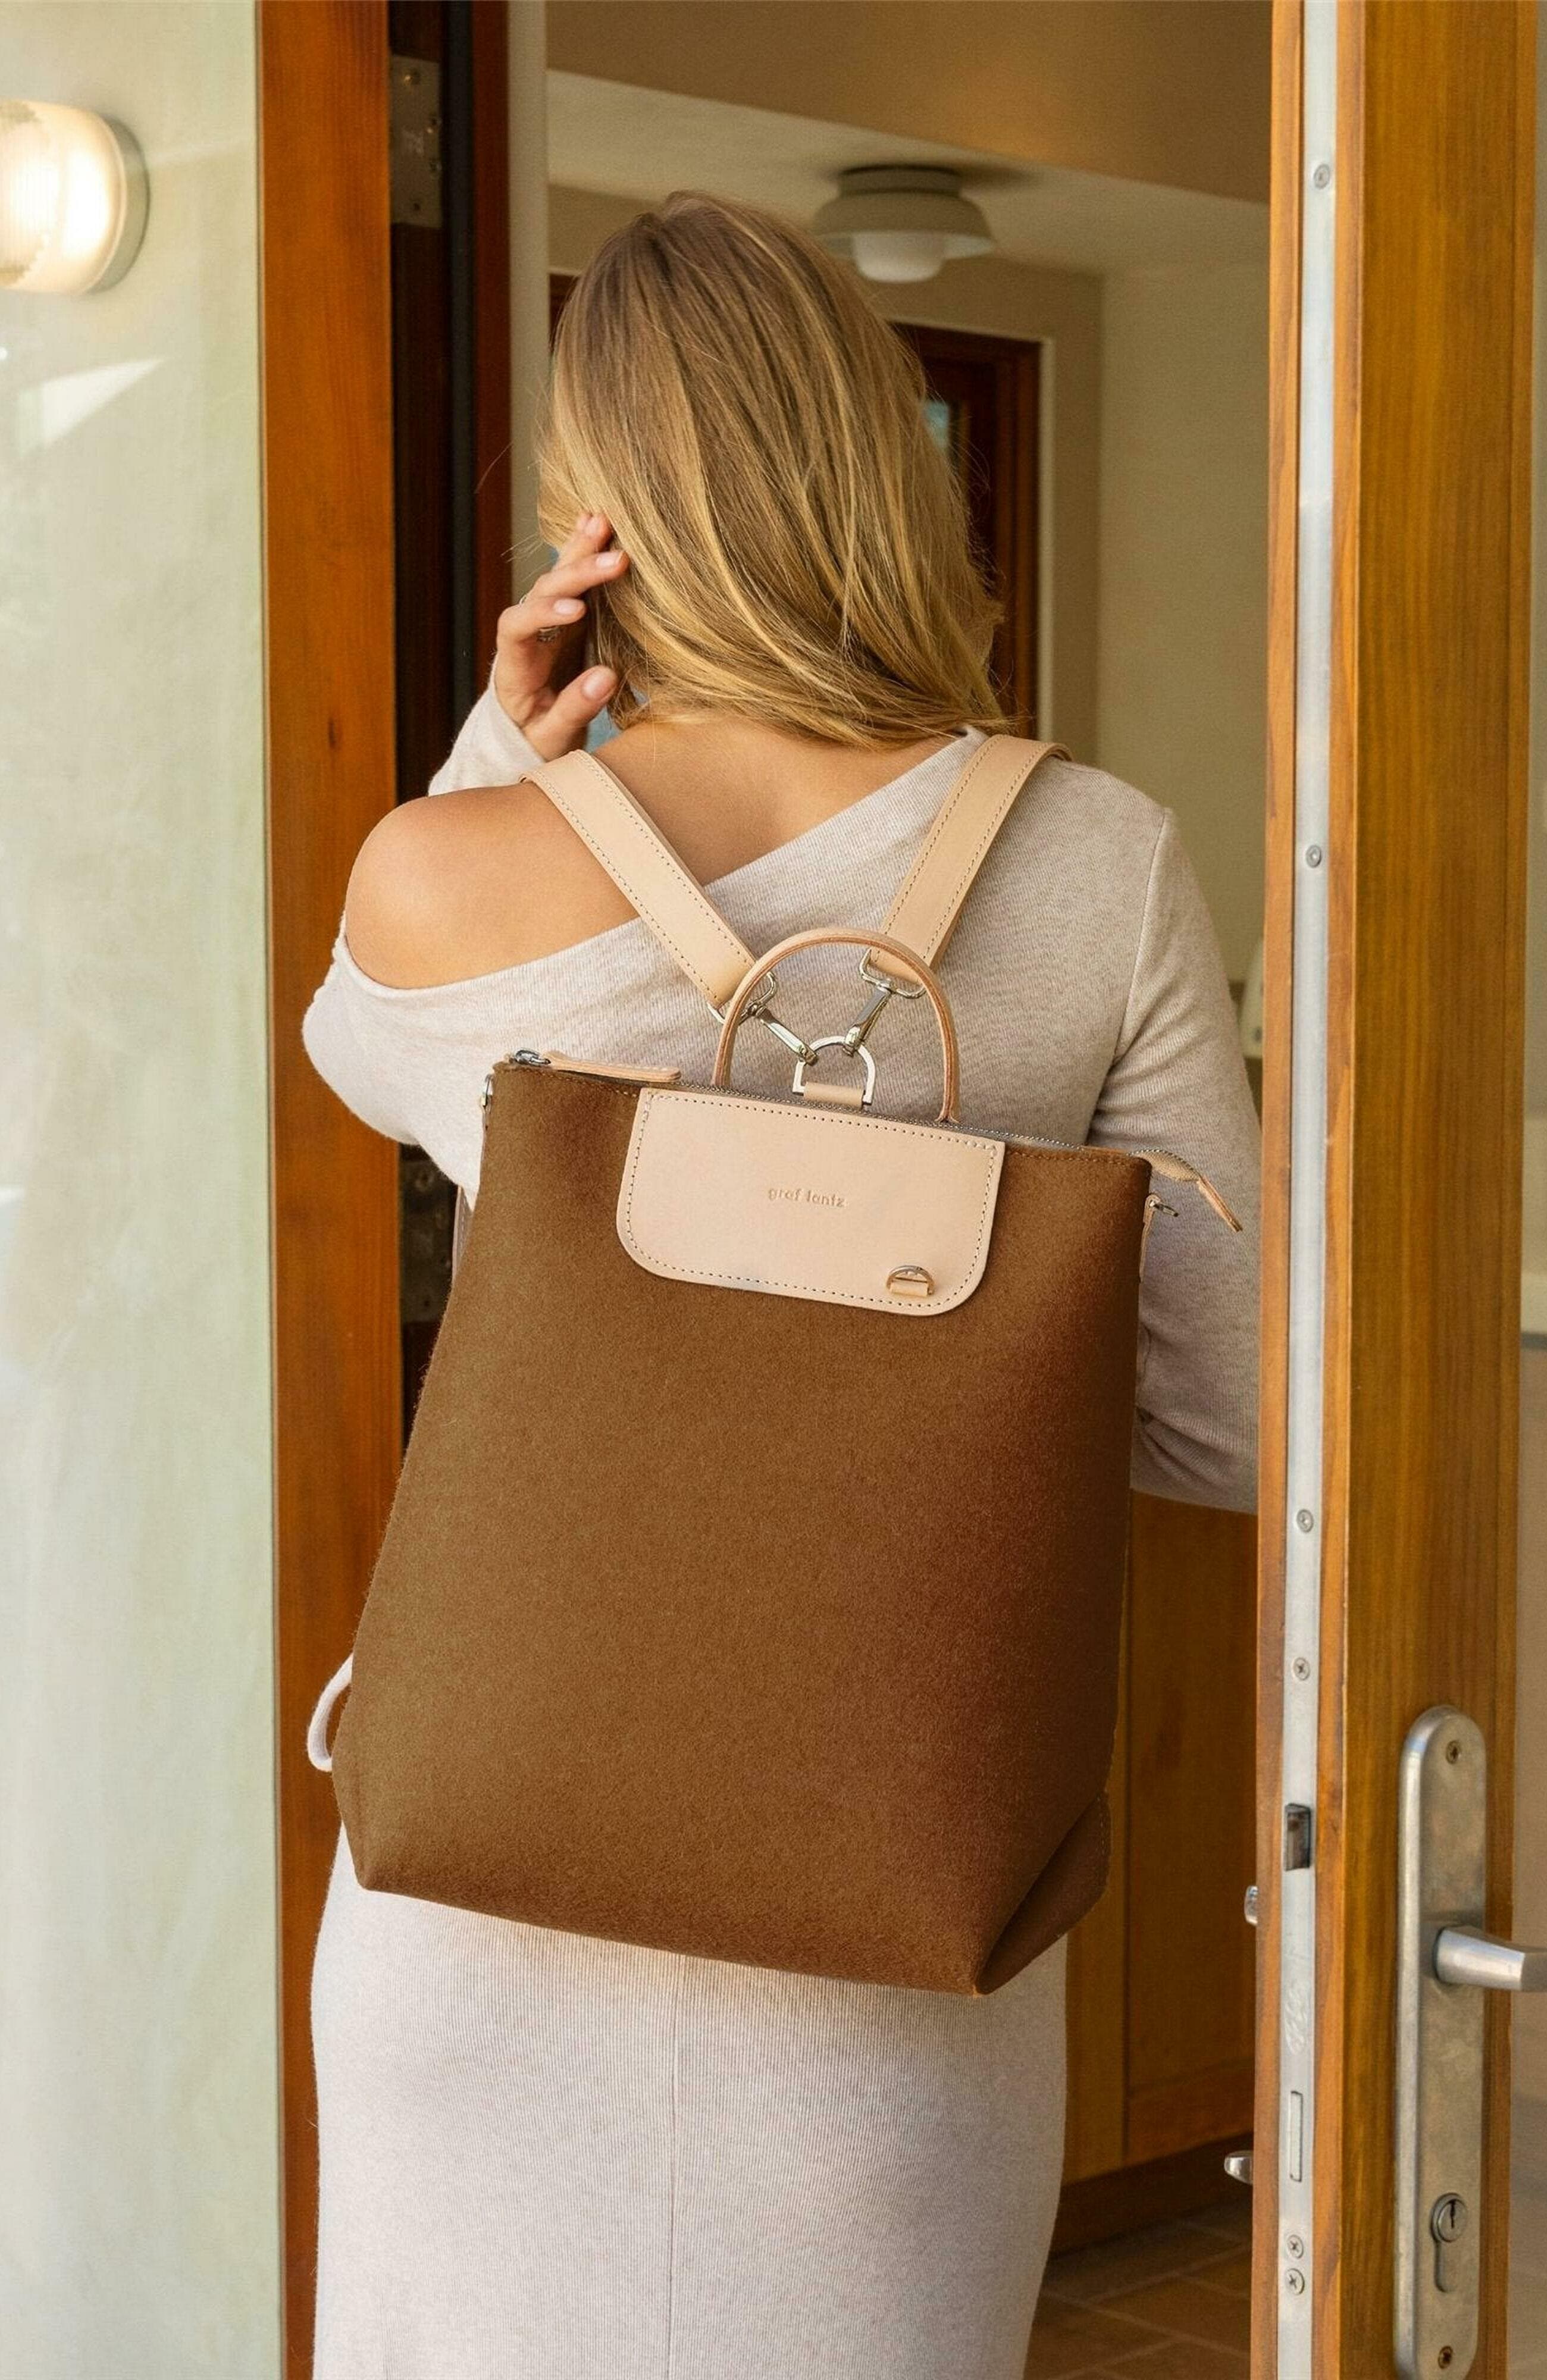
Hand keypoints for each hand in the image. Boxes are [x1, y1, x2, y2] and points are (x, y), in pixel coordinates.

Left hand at [492, 513, 629, 759]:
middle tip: (617, 560)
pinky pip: (571, 579)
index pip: (516, 628)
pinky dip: (582, 551)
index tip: (578, 611)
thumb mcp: (553, 738)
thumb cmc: (538, 741)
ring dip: (580, 550)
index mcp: (513, 666)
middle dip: (577, 574)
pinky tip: (596, 521)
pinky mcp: (565, 616)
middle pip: (541, 593)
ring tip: (605, 521)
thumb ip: (574, 708)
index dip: (545, 613)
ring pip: (556, 578)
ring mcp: (545, 621)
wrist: (530, 734)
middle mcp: (525, 635)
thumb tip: (606, 677)